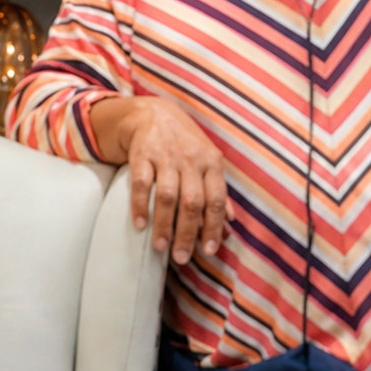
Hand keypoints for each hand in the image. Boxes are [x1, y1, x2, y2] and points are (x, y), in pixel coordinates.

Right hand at [122, 97, 229, 265]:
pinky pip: (141, 184)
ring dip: (164, 225)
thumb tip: (230, 223)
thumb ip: (219, 192)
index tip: (209, 251)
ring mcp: (166, 157)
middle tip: (182, 257)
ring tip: (161, 247)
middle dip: (187, 233)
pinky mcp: (142, 154)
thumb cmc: (186, 144)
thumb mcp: (208, 162)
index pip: (216, 200)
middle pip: (192, 202)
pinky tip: (140, 225)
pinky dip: (141, 206)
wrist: (153, 113)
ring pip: (167, 196)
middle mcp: (191, 160)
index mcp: (212, 163)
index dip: (213, 227)